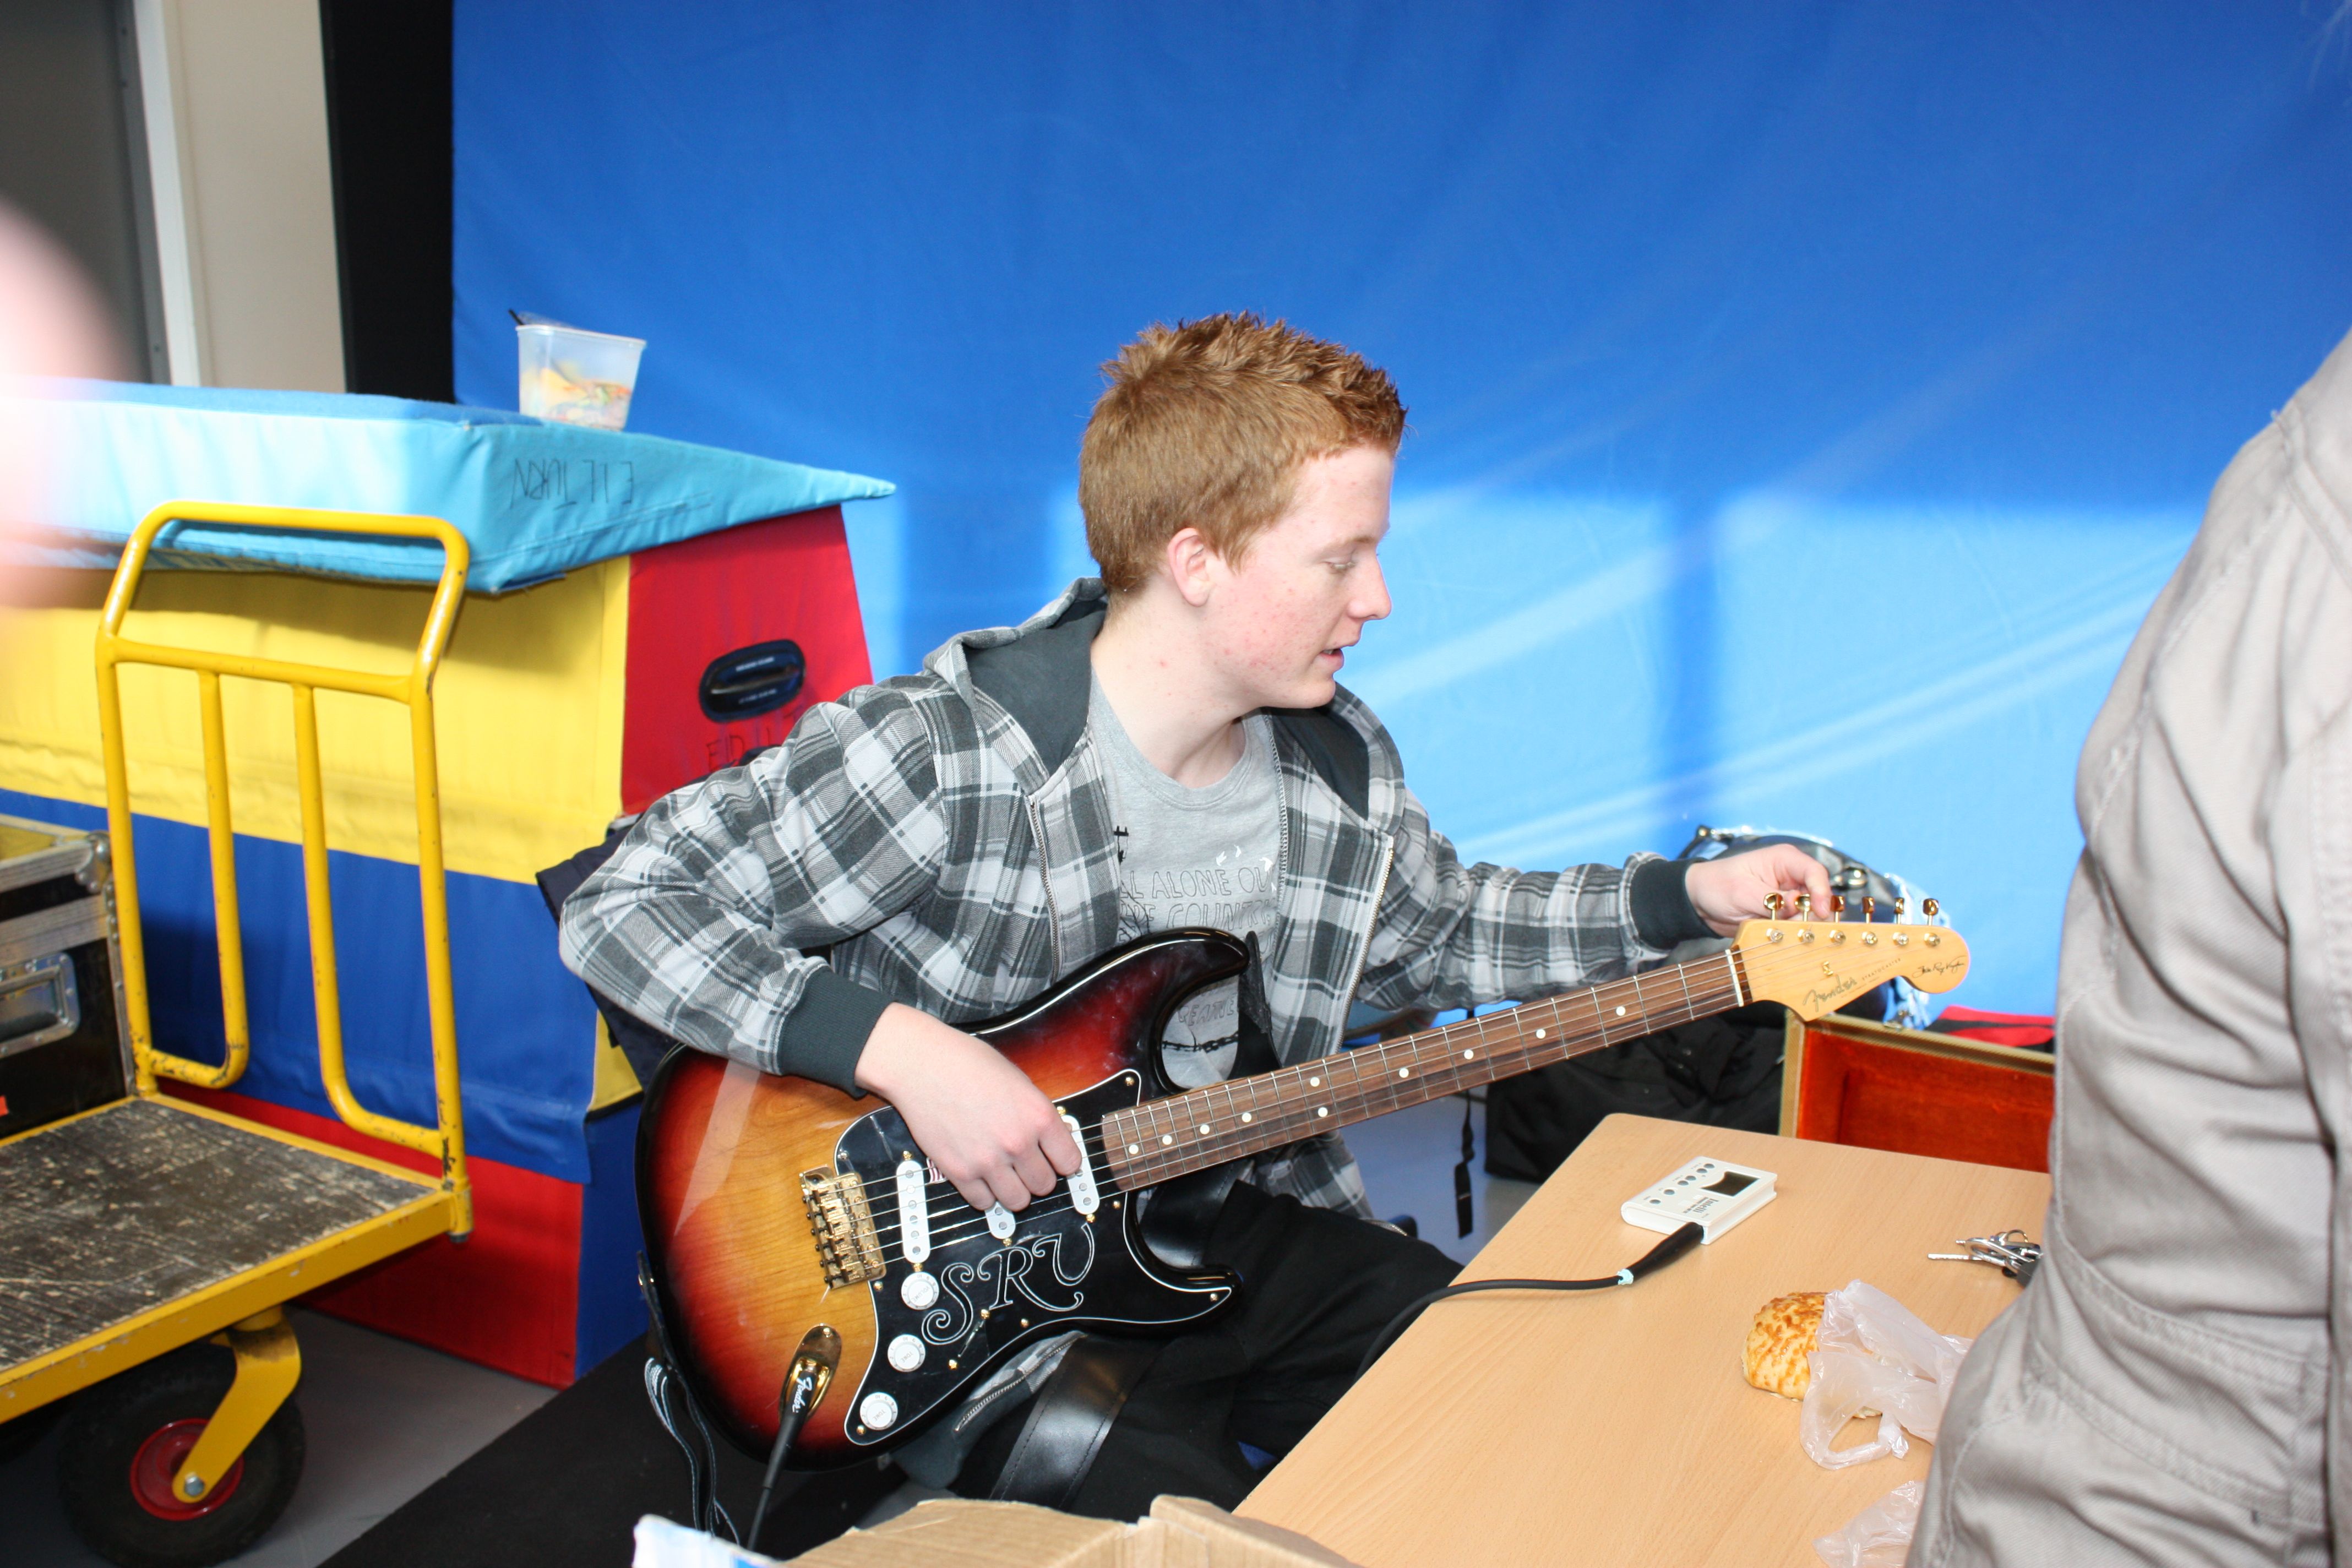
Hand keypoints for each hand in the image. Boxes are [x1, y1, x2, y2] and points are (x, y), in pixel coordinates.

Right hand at [853, 1004, 1080, 1213]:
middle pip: (1045, 1185)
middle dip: (1037, 1176)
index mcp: (1038, 1115)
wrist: (922, 1064)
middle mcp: (1018, 1141)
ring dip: (1013, 1190)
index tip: (1054, 1161)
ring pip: (1017, 1201)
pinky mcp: (959, 1172)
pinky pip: (984, 1203)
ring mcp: (988, 1160)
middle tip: (1024, 1164)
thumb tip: (1049, 1142)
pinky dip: (984, 1194)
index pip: (1070, 1163)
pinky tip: (980, 1175)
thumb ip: (1035, 1115)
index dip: (1062, 1163)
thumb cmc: (967, 1063)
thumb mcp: (1018, 1081)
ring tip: (1003, 1174)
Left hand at [1682, 845, 1833, 936]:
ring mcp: (1790, 897)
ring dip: (1801, 926)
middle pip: (1818, 896)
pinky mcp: (1784, 915)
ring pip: (1811, 914)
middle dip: (1812, 914)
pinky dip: (1792, 933)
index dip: (1822, 892)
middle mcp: (1792, 877)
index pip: (1815, 873)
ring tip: (1780, 931)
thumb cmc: (1716, 885)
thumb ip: (1770, 899)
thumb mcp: (1741, 890)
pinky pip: (1798, 926)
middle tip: (1796, 927)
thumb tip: (1796, 905)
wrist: (1700, 902)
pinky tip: (1779, 936)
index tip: (1821, 912)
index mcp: (1784, 860)